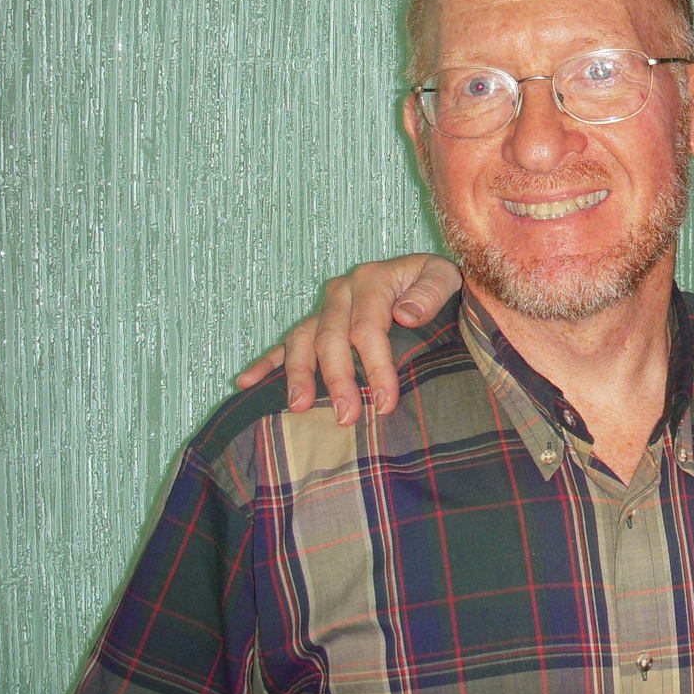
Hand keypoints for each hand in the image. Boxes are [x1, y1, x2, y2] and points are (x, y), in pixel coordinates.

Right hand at [234, 254, 460, 423]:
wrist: (428, 277)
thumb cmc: (438, 282)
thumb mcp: (446, 278)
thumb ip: (431, 293)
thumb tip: (406, 314)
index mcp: (373, 279)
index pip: (368, 329)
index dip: (375, 366)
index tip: (385, 401)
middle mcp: (343, 291)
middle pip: (331, 339)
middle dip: (337, 380)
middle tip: (346, 417)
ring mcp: (325, 308)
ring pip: (302, 341)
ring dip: (298, 376)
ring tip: (298, 408)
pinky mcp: (316, 323)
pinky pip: (286, 344)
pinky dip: (266, 364)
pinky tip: (246, 383)